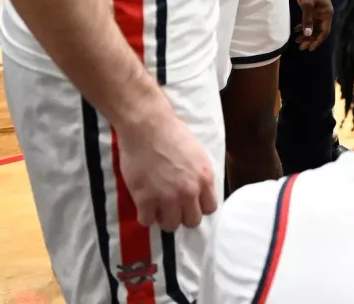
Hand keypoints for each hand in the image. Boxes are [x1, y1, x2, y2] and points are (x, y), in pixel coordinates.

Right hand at [115, 103, 217, 231]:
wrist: (147, 127)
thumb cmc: (173, 134)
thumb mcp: (198, 155)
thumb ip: (200, 175)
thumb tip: (199, 191)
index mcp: (205, 179)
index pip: (210, 208)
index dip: (198, 207)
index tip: (189, 203)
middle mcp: (189, 191)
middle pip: (192, 221)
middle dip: (182, 215)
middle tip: (172, 206)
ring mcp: (167, 197)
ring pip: (170, 226)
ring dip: (163, 218)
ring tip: (157, 207)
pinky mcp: (145, 199)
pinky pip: (147, 221)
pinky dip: (145, 216)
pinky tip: (144, 205)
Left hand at [294, 0, 332, 50]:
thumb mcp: (307, 4)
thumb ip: (307, 19)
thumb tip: (308, 34)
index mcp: (327, 13)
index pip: (325, 31)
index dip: (318, 41)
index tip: (309, 48)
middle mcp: (325, 14)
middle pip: (319, 31)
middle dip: (310, 40)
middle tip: (301, 47)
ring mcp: (319, 11)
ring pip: (314, 27)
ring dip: (306, 34)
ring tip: (297, 41)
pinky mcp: (313, 8)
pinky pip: (309, 21)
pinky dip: (304, 26)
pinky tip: (296, 30)